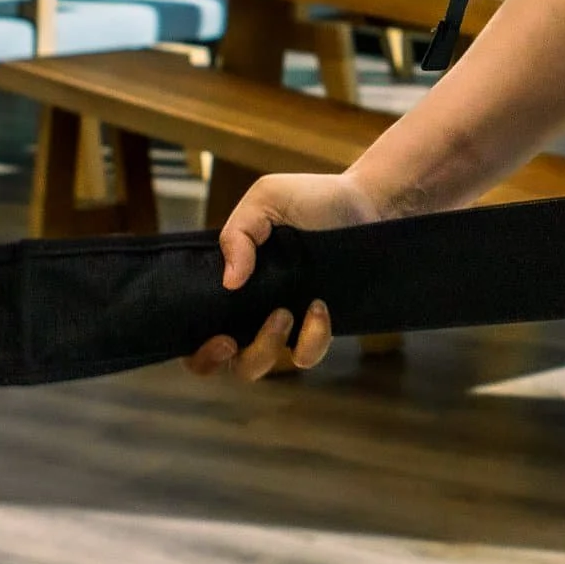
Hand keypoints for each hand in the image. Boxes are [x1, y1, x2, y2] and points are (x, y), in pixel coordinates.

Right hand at [184, 171, 379, 381]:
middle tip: (231, 339)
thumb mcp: (267, 198)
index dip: (195, 348)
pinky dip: (310, 340)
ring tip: (284, 312)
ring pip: (259, 365)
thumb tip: (229, 282)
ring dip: (264, 347)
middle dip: (217, 360)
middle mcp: (253, 308)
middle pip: (221, 359)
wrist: (369, 203)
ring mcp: (286, 322)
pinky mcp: (318, 328)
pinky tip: (319, 307)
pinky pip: (306, 355)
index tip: (214, 337)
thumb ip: (237, 232)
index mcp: (232, 282)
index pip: (196, 329)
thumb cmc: (313, 199)